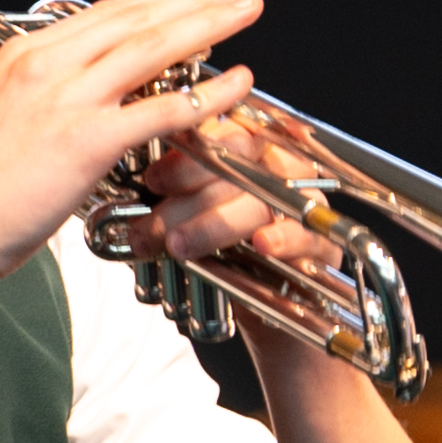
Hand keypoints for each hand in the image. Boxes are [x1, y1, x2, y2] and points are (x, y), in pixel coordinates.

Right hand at [0, 0, 262, 291]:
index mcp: (22, 54)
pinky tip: (237, 85)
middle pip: (137, 17)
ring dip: (210, 24)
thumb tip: (89, 97)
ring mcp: (67, 99)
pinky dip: (207, 94)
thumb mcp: (5, 120)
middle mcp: (45, 64)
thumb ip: (47, 98)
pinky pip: (163, 108)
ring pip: (155, 47)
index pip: (105, 13)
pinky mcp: (87, 140)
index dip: (158, 1)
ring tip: (247, 11)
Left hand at [127, 113, 340, 273]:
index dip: (187, 156)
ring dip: (218, 222)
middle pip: (241, 164)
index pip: (223, 135)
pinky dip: (283, 238)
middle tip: (152, 226)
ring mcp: (305, 202)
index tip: (153, 180)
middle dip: (192, 194)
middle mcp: (278, 168)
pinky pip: (308, 232)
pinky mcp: (322, 242)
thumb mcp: (187, 224)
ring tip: (179, 246)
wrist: (265, 307)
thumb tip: (119, 210)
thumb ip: (165, 206)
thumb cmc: (222, 255)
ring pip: (264, 199)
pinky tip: (260, 245)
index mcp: (248, 150)